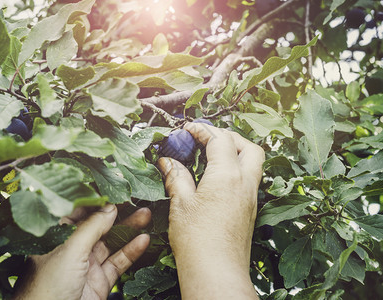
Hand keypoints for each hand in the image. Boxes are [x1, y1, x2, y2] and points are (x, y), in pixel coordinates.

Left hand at [14, 204, 150, 299]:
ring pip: (112, 242)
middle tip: (137, 200)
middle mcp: (72, 248)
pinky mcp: (100, 280)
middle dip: (118, 213)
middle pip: (99, 225)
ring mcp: (87, 264)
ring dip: (130, 229)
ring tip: (147, 215)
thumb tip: (110, 207)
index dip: (98, 200)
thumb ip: (92, 227)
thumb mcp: (70, 251)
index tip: (116, 188)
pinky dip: (132, 251)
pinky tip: (144, 240)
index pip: (79, 211)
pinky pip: (118, 261)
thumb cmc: (47, 288)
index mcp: (56, 237)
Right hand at [158, 123, 263, 298]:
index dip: (203, 130)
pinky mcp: (250, 210)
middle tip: (206, 139)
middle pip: (247, 146)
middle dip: (227, 136)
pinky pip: (249, 179)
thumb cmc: (197, 241)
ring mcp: (251, 197)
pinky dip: (237, 169)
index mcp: (227, 176)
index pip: (220, 139)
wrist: (217, 273)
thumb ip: (176, 176)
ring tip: (212, 156)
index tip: (188, 129)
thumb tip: (167, 161)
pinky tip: (217, 179)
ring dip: (235, 152)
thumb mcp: (181, 203)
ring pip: (253, 162)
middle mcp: (245, 183)